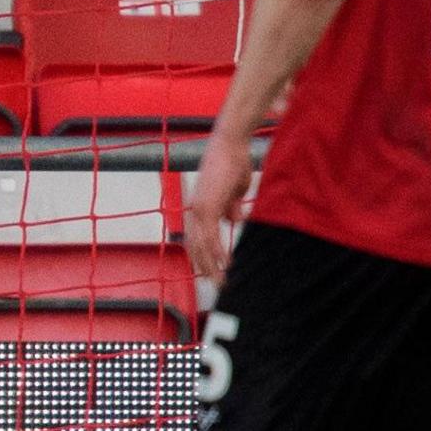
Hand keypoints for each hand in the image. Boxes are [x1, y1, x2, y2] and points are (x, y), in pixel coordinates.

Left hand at [184, 128, 253, 281]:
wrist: (230, 145)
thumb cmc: (233, 163)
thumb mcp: (234, 191)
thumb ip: (232, 206)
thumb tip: (235, 220)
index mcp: (200, 208)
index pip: (196, 239)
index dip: (203, 256)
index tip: (212, 272)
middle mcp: (195, 211)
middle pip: (195, 247)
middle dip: (206, 268)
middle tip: (217, 285)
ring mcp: (199, 209)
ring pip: (201, 246)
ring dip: (212, 266)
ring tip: (222, 282)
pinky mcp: (208, 206)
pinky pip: (210, 236)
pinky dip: (217, 253)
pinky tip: (226, 265)